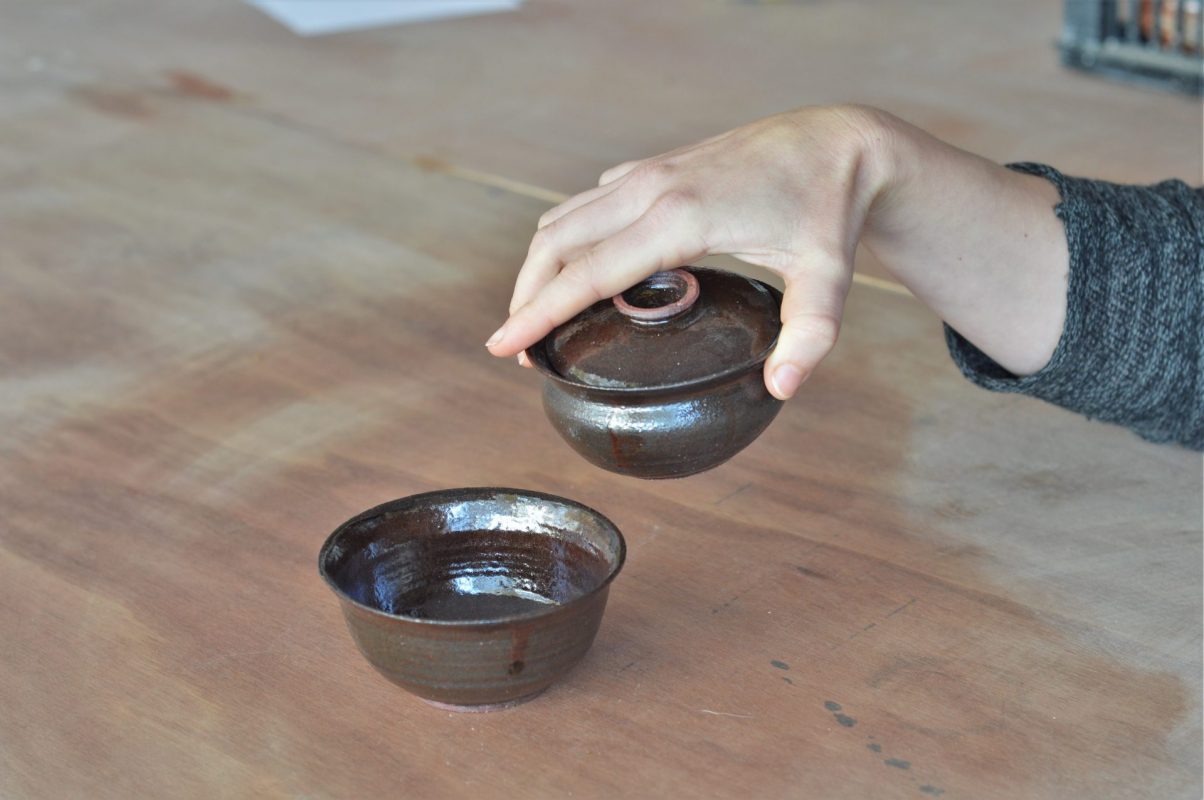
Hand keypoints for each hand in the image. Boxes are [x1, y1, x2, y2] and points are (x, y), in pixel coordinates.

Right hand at [484, 105, 893, 398]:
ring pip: (563, 218)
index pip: (587, 272)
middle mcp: (651, 189)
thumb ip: (809, 337)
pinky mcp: (654, 167)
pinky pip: (588, 203)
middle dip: (524, 296)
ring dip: (538, 266)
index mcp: (681, 218)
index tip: (503, 346)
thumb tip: (782, 389)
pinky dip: (565, 238)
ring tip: (533, 314)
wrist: (837, 142)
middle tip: (514, 348)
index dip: (538, 313)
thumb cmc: (829, 211)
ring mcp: (648, 172)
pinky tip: (576, 268)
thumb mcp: (828, 279)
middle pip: (555, 243)